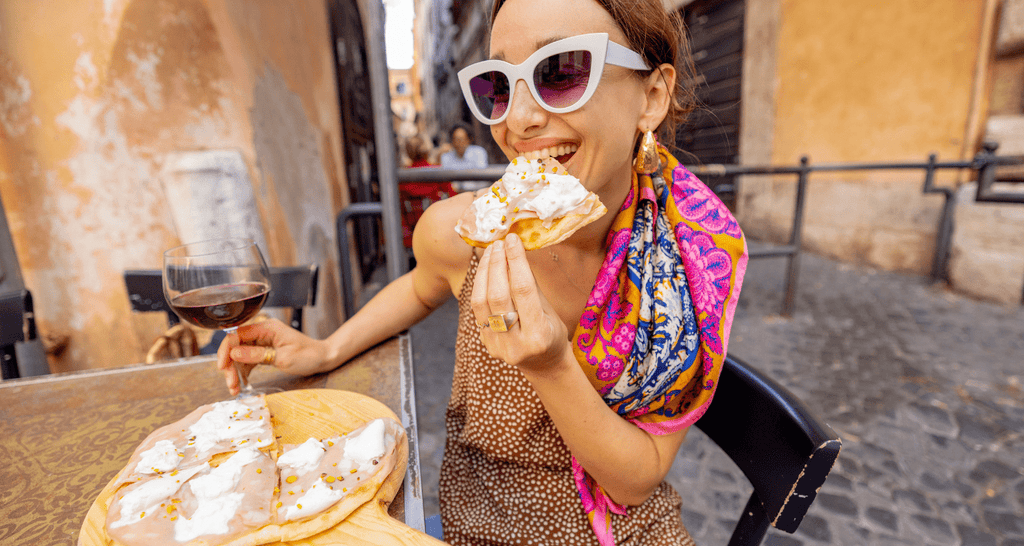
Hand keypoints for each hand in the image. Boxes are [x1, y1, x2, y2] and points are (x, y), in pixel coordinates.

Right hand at [216, 318, 332, 394]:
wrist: (322, 359)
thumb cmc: (308, 355)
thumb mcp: (283, 357)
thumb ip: (258, 355)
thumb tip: (234, 352)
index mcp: (266, 328)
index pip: (237, 335)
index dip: (226, 350)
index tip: (222, 367)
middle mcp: (262, 332)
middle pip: (235, 346)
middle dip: (229, 365)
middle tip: (231, 384)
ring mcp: (262, 342)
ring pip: (239, 355)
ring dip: (234, 372)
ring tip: (234, 389)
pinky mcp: (264, 352)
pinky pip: (247, 361)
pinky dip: (243, 372)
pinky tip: (241, 384)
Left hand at [471, 234, 571, 374]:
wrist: (544, 365)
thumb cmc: (552, 332)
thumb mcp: (549, 310)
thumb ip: (530, 285)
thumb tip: (514, 252)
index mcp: (539, 335)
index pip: (523, 290)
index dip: (516, 261)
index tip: (513, 239)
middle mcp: (515, 343)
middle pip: (498, 296)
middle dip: (496, 264)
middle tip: (499, 243)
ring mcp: (497, 346)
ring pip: (481, 302)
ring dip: (484, 272)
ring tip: (490, 252)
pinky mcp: (486, 343)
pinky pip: (477, 310)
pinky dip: (479, 286)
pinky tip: (485, 270)